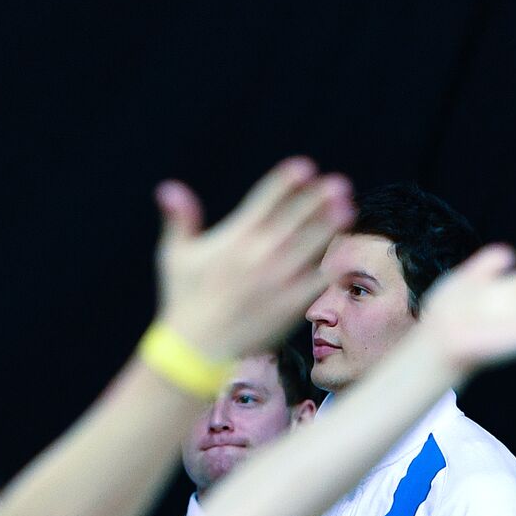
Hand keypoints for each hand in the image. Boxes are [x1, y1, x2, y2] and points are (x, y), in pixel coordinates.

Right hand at [154, 157, 353, 357]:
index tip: (303, 167)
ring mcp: (277, 281)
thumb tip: (167, 187)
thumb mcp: (176, 256)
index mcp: (234, 239)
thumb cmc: (184, 298)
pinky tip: (339, 252)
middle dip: (316, 199)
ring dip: (329, 225)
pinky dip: (328, 264)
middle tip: (338, 183)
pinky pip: (315, 280)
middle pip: (294, 219)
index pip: (265, 202)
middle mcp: (259, 256)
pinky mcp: (290, 305)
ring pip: (310, 246)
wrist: (196, 348)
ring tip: (347, 207)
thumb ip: (179, 219)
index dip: (285, 182)